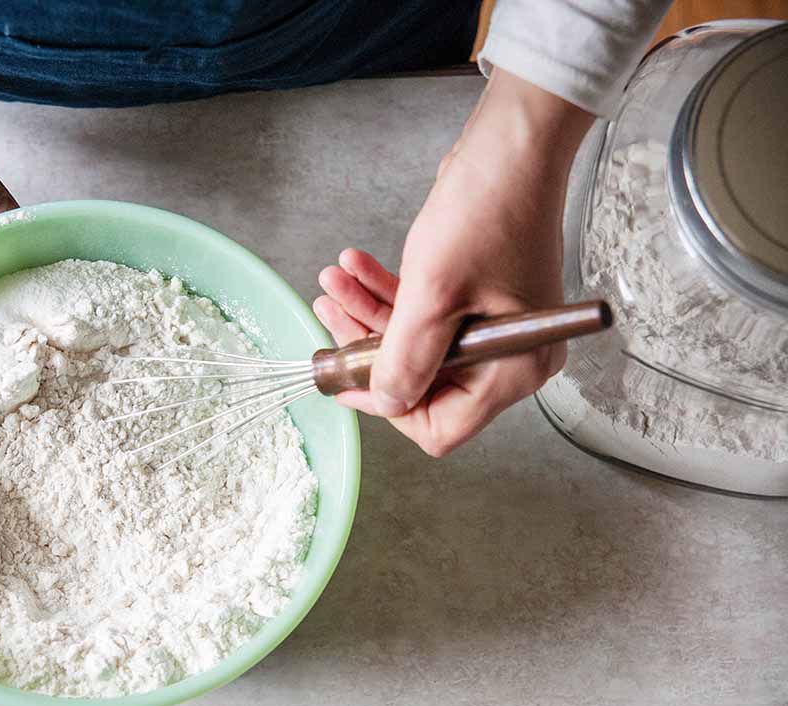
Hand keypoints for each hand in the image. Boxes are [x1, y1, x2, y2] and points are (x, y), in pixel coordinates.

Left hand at [314, 69, 592, 455]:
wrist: (513, 145)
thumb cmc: (487, 210)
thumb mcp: (432, 295)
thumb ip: (404, 360)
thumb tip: (385, 402)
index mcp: (514, 369)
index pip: (442, 424)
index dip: (388, 406)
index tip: (346, 378)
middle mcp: (512, 355)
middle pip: (423, 379)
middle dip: (367, 344)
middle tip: (327, 312)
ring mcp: (496, 324)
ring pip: (417, 340)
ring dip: (369, 311)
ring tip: (332, 280)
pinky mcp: (482, 296)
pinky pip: (427, 310)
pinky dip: (389, 291)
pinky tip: (355, 266)